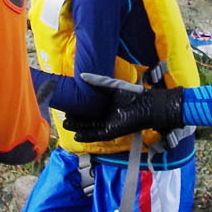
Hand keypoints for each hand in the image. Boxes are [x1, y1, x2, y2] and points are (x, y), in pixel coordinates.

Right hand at [63, 84, 184, 143]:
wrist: (149, 106)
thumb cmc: (134, 95)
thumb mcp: (113, 86)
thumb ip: (98, 81)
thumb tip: (82, 76)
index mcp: (105, 104)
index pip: (88, 107)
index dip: (78, 107)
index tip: (66, 104)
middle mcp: (106, 115)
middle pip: (87, 118)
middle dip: (75, 118)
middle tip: (63, 117)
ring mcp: (108, 124)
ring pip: (90, 127)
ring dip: (79, 127)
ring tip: (66, 124)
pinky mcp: (112, 132)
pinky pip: (97, 135)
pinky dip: (88, 136)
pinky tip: (77, 135)